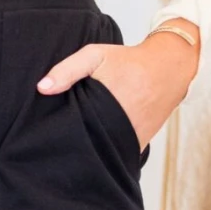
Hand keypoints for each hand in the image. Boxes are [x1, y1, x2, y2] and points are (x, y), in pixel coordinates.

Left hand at [37, 20, 201, 148]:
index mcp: (107, 105)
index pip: (74, 128)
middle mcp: (120, 126)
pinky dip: (104, 151)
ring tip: (71, 144)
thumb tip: (41, 88)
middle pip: (86, 144)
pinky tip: (93, 144)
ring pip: (101, 152)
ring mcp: (130, 139)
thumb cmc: (128, 61)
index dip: (59, 130)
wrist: (168, 69)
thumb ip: (67, 70)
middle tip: (55, 140)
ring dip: (88, 149)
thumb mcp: (96, 55)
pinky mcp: (138, 145)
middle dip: (70, 143)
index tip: (47, 131)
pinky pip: (116, 154)